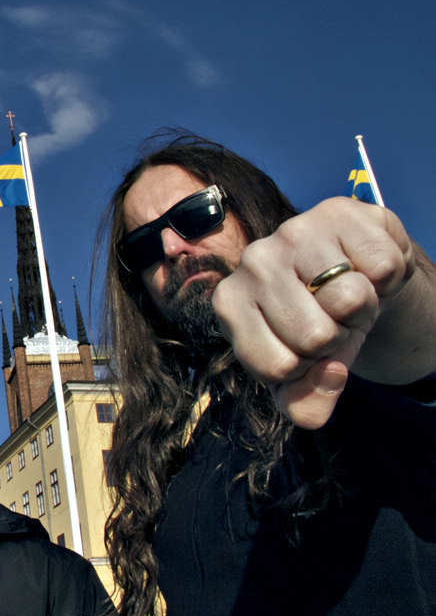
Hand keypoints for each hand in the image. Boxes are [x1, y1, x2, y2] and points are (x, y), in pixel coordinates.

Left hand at [212, 197, 434, 428]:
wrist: (354, 273)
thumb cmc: (317, 325)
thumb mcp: (304, 374)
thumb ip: (305, 403)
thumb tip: (330, 376)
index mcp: (229, 306)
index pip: (279, 368)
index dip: (308, 369)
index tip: (306, 349)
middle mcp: (251, 263)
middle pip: (316, 336)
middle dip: (338, 336)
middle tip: (332, 317)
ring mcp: (291, 232)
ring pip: (351, 299)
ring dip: (364, 306)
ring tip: (346, 293)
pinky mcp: (336, 212)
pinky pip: (383, 266)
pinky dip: (386, 276)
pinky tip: (365, 267)